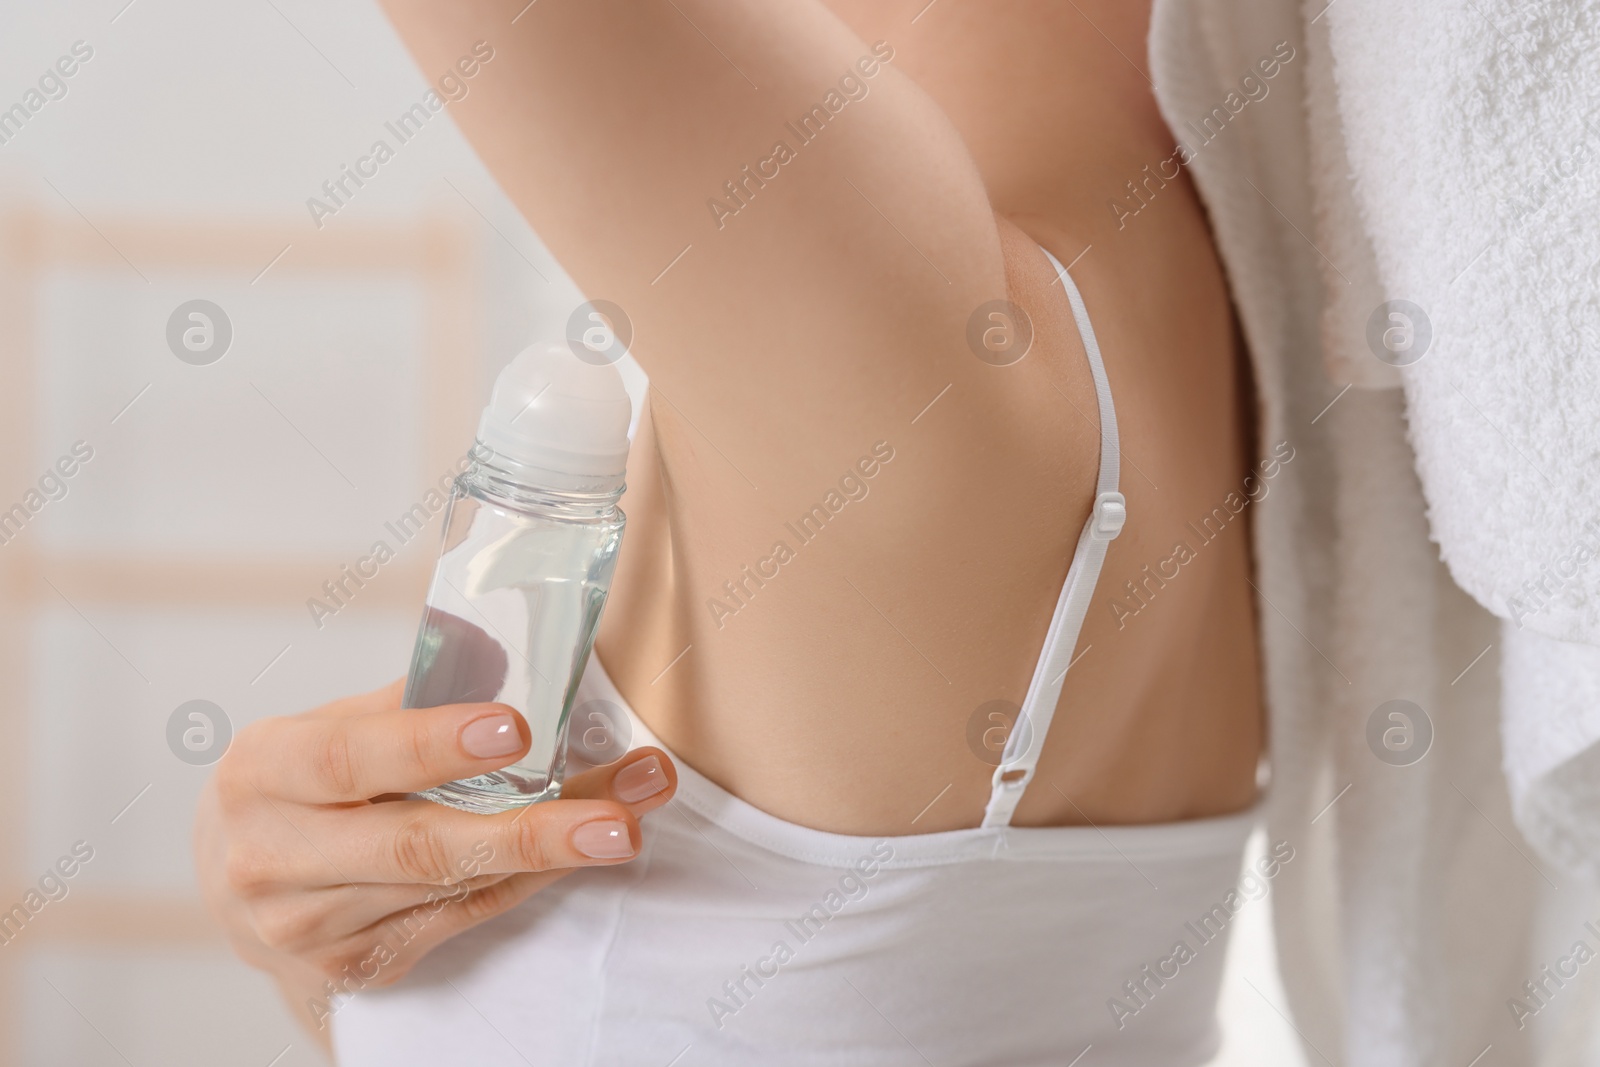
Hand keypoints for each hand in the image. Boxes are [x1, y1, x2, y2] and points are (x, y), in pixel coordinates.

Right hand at [193, 678, 675, 1045]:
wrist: (241, 880)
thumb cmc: (305, 780)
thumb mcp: (332, 723)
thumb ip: (411, 696)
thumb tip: (506, 657)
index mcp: (264, 772)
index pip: (350, 757)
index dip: (432, 744)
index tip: (518, 728)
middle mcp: (273, 859)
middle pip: (416, 846)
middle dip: (531, 830)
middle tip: (620, 814)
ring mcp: (310, 926)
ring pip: (452, 887)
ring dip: (554, 852)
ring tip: (632, 816)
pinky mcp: (353, 966)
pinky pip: (460, 917)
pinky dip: (525, 880)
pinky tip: (578, 850)